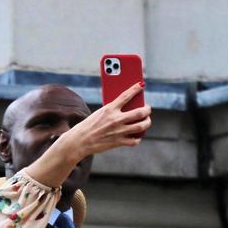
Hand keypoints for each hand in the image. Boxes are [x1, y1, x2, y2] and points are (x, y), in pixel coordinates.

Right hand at [26, 83, 148, 189]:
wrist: (80, 141)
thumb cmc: (89, 125)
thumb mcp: (100, 113)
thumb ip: (113, 111)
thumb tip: (127, 109)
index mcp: (109, 109)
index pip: (126, 96)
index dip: (135, 89)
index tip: (142, 85)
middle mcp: (116, 119)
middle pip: (139, 112)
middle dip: (147, 110)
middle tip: (147, 108)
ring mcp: (119, 131)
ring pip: (141, 126)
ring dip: (147, 122)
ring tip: (147, 120)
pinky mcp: (119, 142)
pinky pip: (135, 140)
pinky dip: (138, 138)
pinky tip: (137, 135)